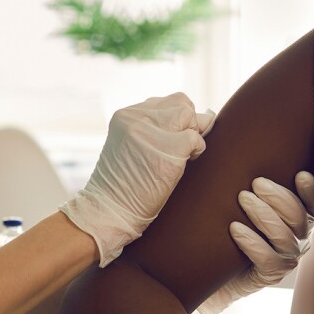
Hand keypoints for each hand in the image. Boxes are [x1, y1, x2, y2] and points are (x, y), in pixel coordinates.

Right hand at [60, 93, 215, 266]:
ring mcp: (151, 132)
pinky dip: (197, 151)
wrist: (109, 211)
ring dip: (192, 135)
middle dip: (188, 123)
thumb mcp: (131, 145)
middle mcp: (136, 117)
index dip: (176, 120)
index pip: (166, 102)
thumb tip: (204, 117)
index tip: (171, 139)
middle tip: (181, 147)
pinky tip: (184, 164)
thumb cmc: (124, 184)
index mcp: (126, 115)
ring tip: (181, 155)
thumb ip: (156, 128)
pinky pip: (196, 139)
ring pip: (189, 116)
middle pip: (181, 102)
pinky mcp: (168, 149)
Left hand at [197, 171, 313, 313]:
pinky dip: (252, 242)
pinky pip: (268, 259)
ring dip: (264, 215)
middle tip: (256, 182)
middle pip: (300, 216)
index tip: (299, 174)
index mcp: (298, 216)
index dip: (312, 190)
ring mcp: (286, 257)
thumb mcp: (242, 195)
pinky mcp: (270, 274)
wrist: (211, 264)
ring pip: (284, 236)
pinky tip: (235, 228)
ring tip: (242, 198)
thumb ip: (250, 174)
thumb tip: (236, 133)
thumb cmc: (229, 221)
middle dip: (279, 197)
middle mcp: (298, 236)